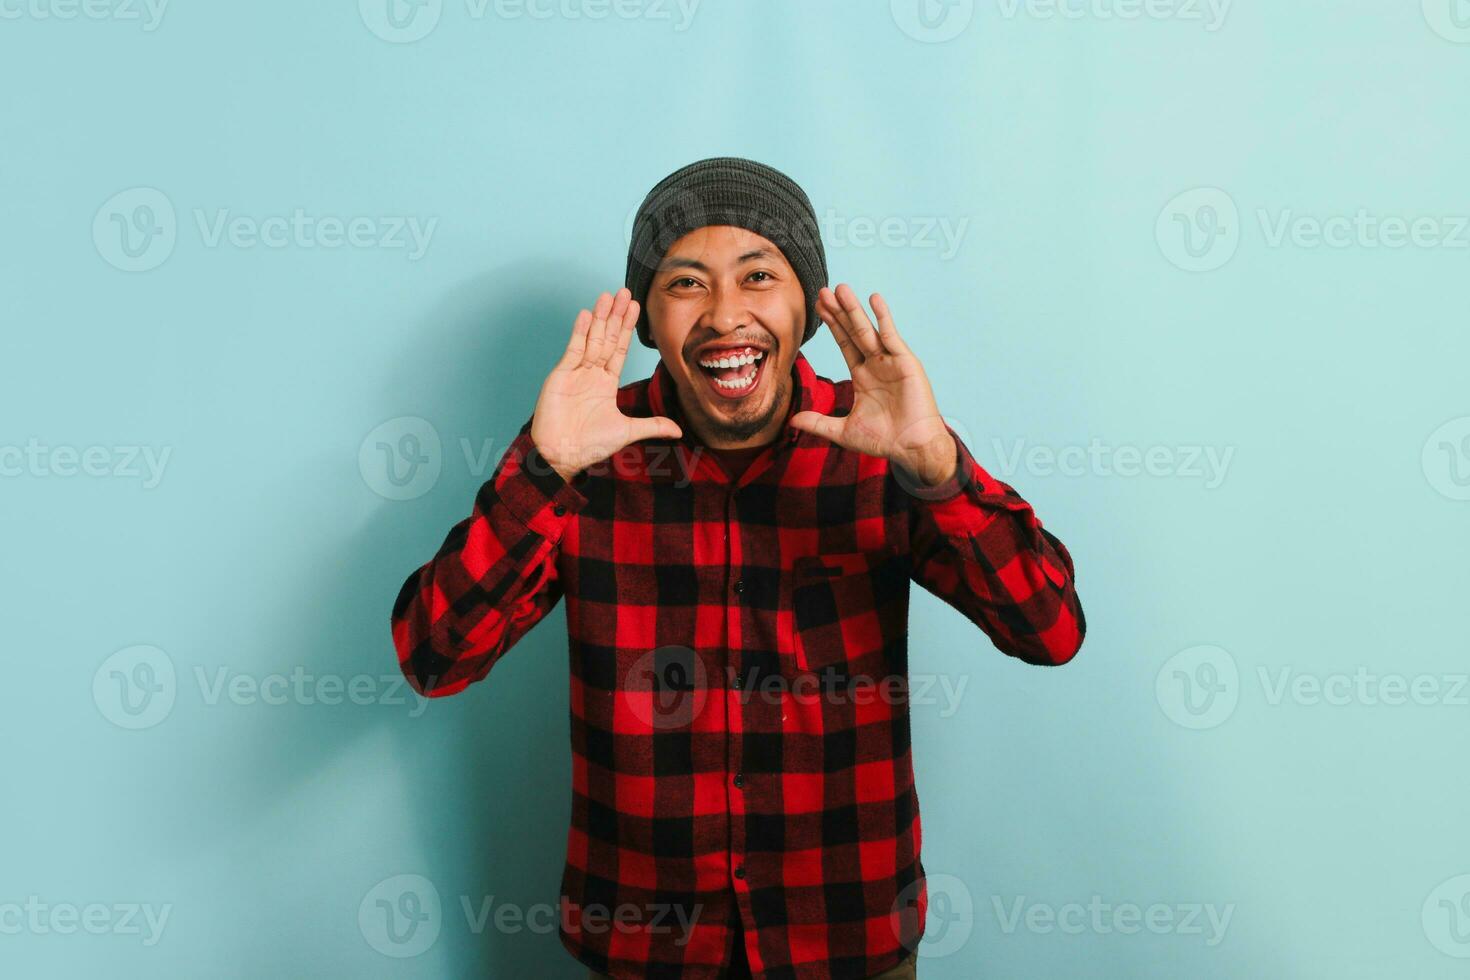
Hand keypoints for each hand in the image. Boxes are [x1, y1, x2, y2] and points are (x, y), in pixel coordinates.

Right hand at [530, 288, 682, 481]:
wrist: (561, 455)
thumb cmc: (590, 445)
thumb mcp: (627, 431)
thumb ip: (652, 425)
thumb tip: (679, 430)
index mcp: (606, 382)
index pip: (619, 349)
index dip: (627, 329)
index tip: (635, 308)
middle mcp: (591, 373)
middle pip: (606, 338)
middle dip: (615, 316)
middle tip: (624, 292)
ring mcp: (575, 372)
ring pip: (590, 339)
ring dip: (599, 317)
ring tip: (607, 296)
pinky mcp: (560, 375)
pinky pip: (572, 350)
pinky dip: (578, 332)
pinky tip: (585, 314)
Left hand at [790, 284, 957, 485]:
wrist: (912, 448)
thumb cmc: (884, 440)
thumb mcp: (844, 431)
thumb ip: (818, 423)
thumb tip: (792, 420)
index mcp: (863, 376)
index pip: (844, 344)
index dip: (831, 325)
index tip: (818, 307)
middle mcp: (877, 364)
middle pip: (853, 332)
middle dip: (838, 312)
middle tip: (824, 290)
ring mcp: (892, 361)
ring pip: (868, 330)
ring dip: (854, 309)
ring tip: (841, 289)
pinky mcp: (906, 362)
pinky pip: (892, 336)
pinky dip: (883, 317)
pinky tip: (874, 299)